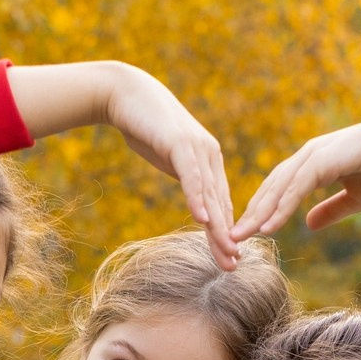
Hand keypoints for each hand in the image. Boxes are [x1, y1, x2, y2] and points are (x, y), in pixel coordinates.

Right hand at [100, 66, 238, 268]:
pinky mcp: (179, 143)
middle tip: (234, 265)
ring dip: (217, 226)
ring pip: (209, 194)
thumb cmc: (145, 127)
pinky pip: (191, 176)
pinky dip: (197, 198)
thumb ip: (184, 175)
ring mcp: (196, 148)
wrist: (126, 94)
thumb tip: (192, 195)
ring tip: (225, 252)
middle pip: (219, 203)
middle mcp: (209, 155)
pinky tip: (202, 219)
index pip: (219, 203)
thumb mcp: (168, 158)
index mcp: (208, 160)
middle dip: (226, 237)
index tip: (230, 258)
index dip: (225, 232)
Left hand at [231, 121, 360, 239]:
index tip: (246, 231)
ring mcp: (315, 156)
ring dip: (258, 214)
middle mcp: (308, 156)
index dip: (261, 210)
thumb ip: (331, 210)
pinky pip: (296, 188)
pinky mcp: (324, 160)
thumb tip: (308, 225)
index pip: (278, 188)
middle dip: (251, 213)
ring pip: (279, 188)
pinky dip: (281, 208)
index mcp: (312, 164)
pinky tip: (268, 227)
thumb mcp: (355, 199)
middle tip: (231, 238)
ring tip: (241, 236)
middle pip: (271, 188)